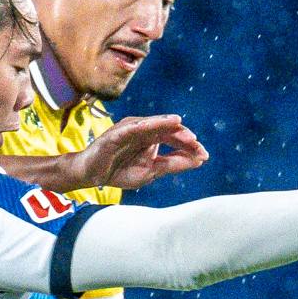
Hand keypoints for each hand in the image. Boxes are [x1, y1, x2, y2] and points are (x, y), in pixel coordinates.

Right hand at [75, 114, 207, 191]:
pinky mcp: (116, 133)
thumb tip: (198, 160)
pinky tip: (155, 124)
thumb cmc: (120, 171)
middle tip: (197, 143)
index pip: (175, 139)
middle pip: (167, 130)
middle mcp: (144, 131)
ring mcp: (130, 130)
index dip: (190, 145)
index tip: (204, 155)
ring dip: (166, 124)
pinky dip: (144, 124)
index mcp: (152, 139)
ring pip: (152, 124)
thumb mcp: (151, 172)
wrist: (92, 175)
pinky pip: (132, 127)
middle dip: (183, 136)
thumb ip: (173, 164)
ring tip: (180, 124)